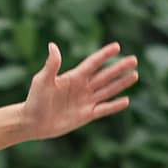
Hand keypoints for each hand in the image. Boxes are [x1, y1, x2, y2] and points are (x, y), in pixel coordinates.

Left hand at [21, 40, 138, 142]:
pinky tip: (126, 101)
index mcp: (73, 77)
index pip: (93, 63)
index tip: (117, 46)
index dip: (104, 55)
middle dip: (119, 68)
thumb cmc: (34, 99)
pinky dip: (114, 106)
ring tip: (135, 75)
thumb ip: (51, 65)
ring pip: (107, 90)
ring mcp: (85, 101)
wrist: (32, 122)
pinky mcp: (85, 115)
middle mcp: (82, 88)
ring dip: (121, 83)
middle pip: (105, 75)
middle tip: (134, 59)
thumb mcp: (42, 80)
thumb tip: (52, 45)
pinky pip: (103, 109)